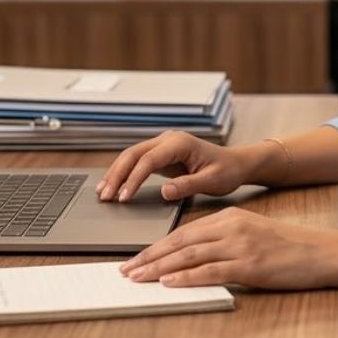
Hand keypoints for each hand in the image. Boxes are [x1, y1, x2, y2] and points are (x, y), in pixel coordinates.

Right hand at [98, 131, 262, 202]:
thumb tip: (164, 191)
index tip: (124, 198)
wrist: (235, 163)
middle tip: (105, 196)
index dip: (134, 179)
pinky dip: (123, 174)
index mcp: (180, 143)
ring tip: (102, 193)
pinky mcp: (160, 155)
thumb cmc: (227, 171)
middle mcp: (167, 140)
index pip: (148, 160)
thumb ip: (188, 186)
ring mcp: (162, 146)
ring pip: (131, 156)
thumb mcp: (211, 181)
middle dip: (117, 175)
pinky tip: (113, 186)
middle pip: (133, 154)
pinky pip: (137, 162)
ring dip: (116, 174)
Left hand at [120, 207, 337, 289]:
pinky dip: (186, 277)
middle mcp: (231, 227)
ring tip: (138, 277)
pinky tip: (169, 282)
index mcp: (230, 217)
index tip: (137, 257)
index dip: (157, 246)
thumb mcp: (252, 234)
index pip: (184, 231)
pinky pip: (210, 271)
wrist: (323, 251)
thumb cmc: (290, 247)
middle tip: (126, 269)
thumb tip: (193, 258)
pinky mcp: (250, 265)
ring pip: (189, 256)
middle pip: (180, 242)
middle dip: (149, 257)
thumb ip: (224, 241)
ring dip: (159, 268)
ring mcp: (240, 245)